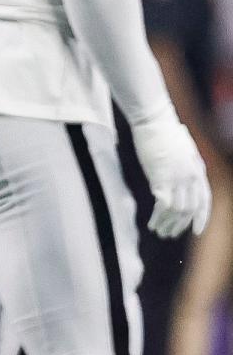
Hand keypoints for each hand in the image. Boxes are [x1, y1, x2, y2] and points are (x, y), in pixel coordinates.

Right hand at [132, 111, 211, 237]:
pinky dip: (158, 218)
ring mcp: (177, 179)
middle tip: (169, 234)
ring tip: (159, 231)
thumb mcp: (184, 150)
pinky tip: (151, 223)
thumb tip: (184, 175)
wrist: (154, 120)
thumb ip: (186, 165)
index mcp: (198, 170)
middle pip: (189, 209)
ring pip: (177, 211)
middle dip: (180, 225)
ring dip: (168, 224)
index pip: (204, 200)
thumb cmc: (165, 131)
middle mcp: (190, 177)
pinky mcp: (161, 179)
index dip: (201, 218)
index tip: (197, 231)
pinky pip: (163, 206)